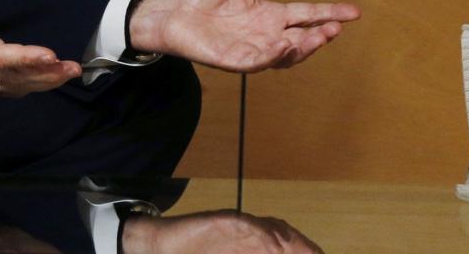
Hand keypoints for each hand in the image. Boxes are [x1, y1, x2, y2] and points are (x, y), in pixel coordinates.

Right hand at [0, 0, 81, 95]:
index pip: (0, 57)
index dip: (27, 58)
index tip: (51, 55)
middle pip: (13, 77)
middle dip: (46, 74)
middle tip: (73, 68)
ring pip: (13, 87)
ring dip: (42, 82)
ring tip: (68, 73)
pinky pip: (6, 90)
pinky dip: (28, 87)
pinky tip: (46, 80)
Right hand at [121, 209, 322, 253]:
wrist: (160, 245)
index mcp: (250, 245)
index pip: (284, 245)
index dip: (303, 250)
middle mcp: (247, 233)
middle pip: (283, 235)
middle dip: (303, 247)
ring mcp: (236, 225)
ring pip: (270, 227)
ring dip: (290, 240)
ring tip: (308, 252)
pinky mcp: (222, 219)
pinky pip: (247, 224)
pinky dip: (263, 233)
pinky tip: (275, 244)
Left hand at [127, 0, 360, 72]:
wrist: (172, 11)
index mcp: (271, 14)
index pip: (307, 14)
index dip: (330, 13)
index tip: (354, 11)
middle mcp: (266, 34)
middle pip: (303, 38)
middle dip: (321, 35)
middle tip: (336, 27)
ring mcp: (252, 49)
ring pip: (286, 55)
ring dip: (304, 48)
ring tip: (319, 36)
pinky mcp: (234, 60)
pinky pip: (257, 62)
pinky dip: (272, 56)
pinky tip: (283, 45)